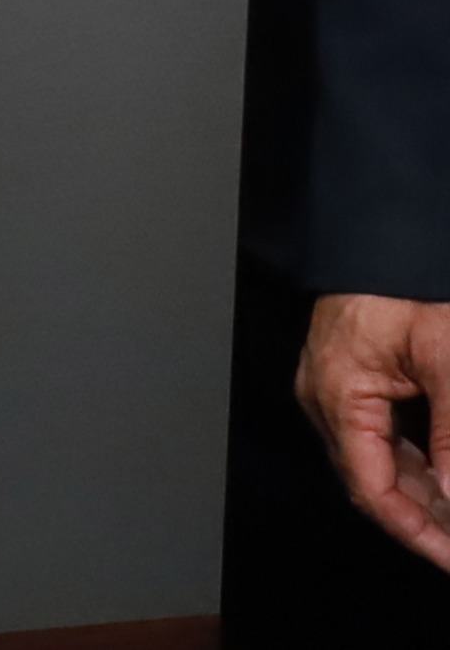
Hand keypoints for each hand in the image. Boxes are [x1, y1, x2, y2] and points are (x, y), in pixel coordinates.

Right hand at [300, 293, 449, 569]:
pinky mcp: (348, 376)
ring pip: (377, 461)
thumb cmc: (404, 278)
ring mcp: (332, 386)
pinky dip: (414, 462)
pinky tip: (442, 474)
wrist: (383, 232)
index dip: (416, 531)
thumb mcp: (446, 357)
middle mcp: (324, 395)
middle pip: (371, 480)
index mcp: (338, 394)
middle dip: (423, 519)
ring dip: (421, 493)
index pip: (372, 487)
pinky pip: (377, 435)